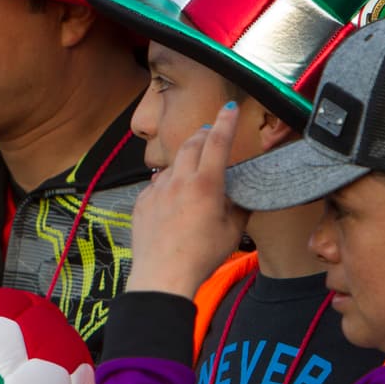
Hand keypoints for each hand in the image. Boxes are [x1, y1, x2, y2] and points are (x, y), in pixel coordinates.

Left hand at [126, 103, 249, 298]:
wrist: (162, 276)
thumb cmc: (201, 257)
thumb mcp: (232, 233)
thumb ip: (239, 209)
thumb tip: (242, 197)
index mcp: (205, 185)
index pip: (218, 142)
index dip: (226, 122)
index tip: (230, 107)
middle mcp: (179, 181)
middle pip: (191, 144)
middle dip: (203, 134)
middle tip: (210, 132)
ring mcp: (157, 190)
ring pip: (172, 165)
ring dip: (184, 161)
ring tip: (193, 172)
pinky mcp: (142, 202)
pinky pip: (156, 185)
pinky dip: (167, 185)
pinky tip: (173, 200)